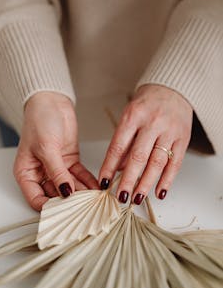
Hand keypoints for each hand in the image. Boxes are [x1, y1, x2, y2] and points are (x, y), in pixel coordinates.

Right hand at [14, 92, 97, 210]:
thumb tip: (65, 193)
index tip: (66, 210)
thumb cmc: (39, 121)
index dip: (50, 207)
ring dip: (82, 193)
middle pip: (55, 195)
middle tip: (85, 207)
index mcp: (26, 173)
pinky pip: (80, 176)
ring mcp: (57, 168)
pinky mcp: (70, 162)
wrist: (52, 102)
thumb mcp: (47, 148)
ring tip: (95, 199)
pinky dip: (88, 182)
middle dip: (70, 201)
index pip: (36, 199)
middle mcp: (41, 173)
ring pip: (70, 187)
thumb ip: (57, 172)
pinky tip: (97, 188)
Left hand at [99, 84, 192, 203]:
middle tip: (121, 197)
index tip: (103, 182)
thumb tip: (117, 170)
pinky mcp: (183, 138)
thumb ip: (125, 142)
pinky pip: (175, 163)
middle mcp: (152, 123)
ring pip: (157, 162)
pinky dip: (167, 180)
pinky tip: (160, 192)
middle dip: (128, 180)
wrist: (172, 89)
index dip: (109, 167)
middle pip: (138, 157)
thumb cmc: (147, 104)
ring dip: (146, 183)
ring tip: (137, 198)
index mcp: (133, 116)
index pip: (118, 146)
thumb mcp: (130, 117)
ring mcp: (169, 131)